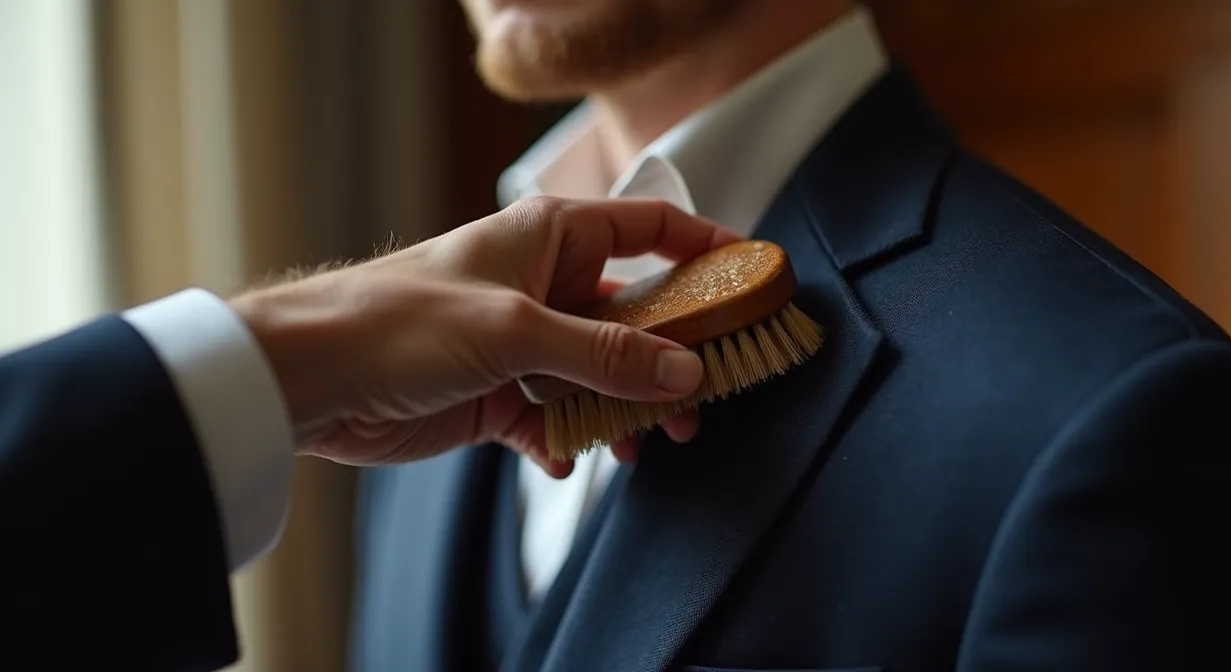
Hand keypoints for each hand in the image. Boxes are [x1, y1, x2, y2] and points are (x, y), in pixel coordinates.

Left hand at [228, 196, 740, 475]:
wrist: (313, 378)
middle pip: (637, 315)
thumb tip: (685, 370)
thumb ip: (605, 353)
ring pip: (604, 373)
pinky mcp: (502, 394)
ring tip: (646, 442)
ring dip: (627, 409)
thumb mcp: (515, 330)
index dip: (705, 249)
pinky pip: (560, 417)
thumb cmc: (398, 320)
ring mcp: (527, 342)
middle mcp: (546, 284)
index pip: (650, 229)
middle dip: (674, 358)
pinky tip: (565, 458)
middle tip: (703, 398)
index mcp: (553, 236)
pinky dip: (570, 440)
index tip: (753, 279)